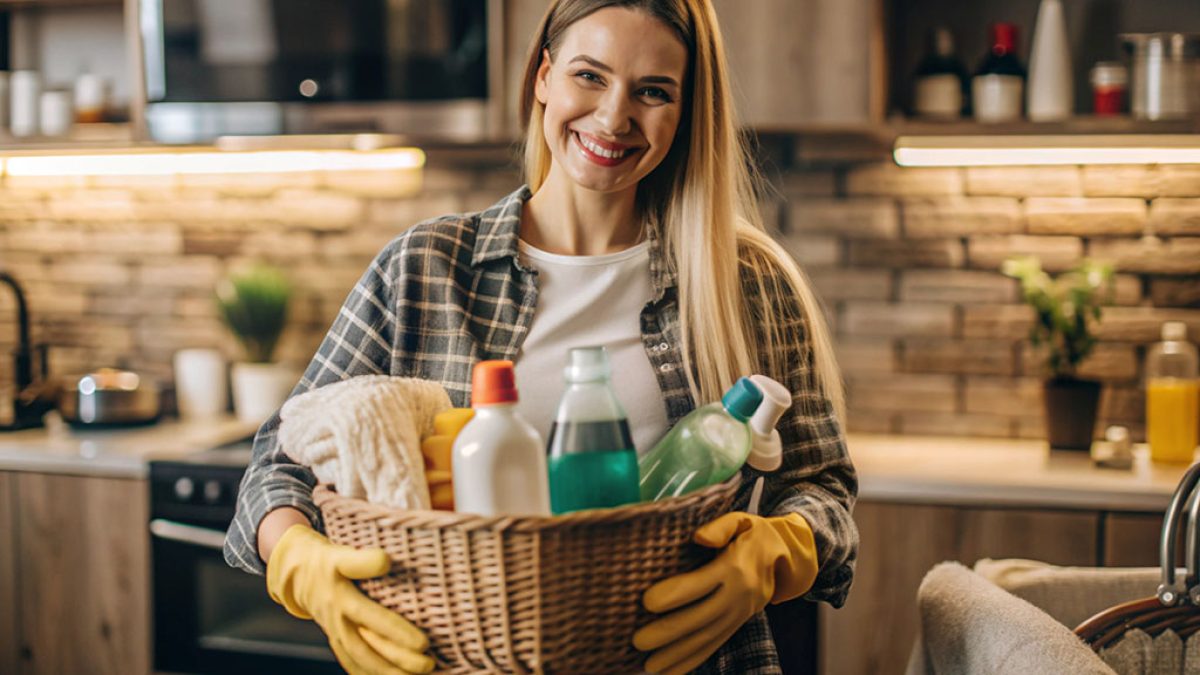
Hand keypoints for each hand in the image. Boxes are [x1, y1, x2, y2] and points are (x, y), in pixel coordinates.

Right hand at [266, 524, 434, 674]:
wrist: (298, 574)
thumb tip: (387, 561)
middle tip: (428, 665)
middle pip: (370, 649)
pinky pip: (352, 663)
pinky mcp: (337, 640)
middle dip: (399, 661)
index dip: (397, 632)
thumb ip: (362, 560)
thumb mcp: (341, 556)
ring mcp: (337, 635)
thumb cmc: (328, 562)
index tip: (424, 643)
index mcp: (342, 601)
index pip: (373, 620)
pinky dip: (368, 674)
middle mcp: (339, 623)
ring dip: (387, 672)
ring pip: (362, 661)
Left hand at [632, 512, 817, 674]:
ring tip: (648, 665)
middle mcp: (738, 596)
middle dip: (668, 632)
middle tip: (638, 640)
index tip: (647, 601)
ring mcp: (738, 614)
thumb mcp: (740, 520)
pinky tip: (669, 672)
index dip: (675, 594)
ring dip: (676, 654)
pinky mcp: (736, 625)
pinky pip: (713, 646)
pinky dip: (691, 661)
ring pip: (705, 639)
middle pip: (700, 618)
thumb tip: (699, 537)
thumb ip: (720, 527)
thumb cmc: (752, 534)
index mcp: (734, 568)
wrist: (785, 556)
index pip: (701, 584)